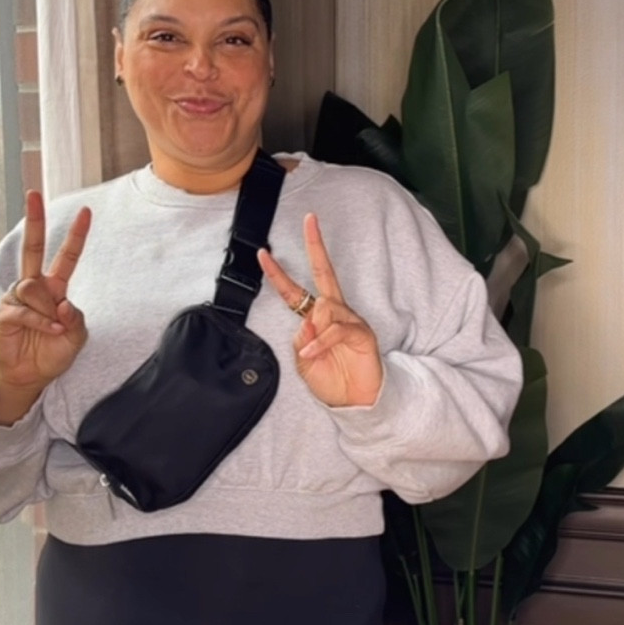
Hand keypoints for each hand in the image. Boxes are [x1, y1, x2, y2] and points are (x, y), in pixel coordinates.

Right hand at [0, 192, 91, 421]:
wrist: (30, 377)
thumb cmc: (52, 353)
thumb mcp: (76, 338)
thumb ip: (76, 319)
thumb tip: (63, 302)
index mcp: (54, 288)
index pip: (66, 257)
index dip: (76, 236)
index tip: (87, 211)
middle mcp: (34, 287)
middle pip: (33, 247)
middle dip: (34, 219)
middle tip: (33, 193)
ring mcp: (16, 297)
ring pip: (34, 287)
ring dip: (48, 310)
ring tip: (53, 328)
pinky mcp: (4, 312)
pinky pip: (25, 309)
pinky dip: (41, 321)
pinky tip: (49, 330)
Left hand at [258, 213, 383, 408]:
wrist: (355, 403)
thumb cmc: (331, 382)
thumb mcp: (304, 363)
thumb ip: (300, 341)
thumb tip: (305, 321)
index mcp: (315, 319)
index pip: (293, 291)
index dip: (277, 274)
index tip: (262, 254)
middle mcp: (334, 312)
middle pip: (324, 271)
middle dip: (316, 245)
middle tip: (310, 220)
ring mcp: (349, 320)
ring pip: (324, 306)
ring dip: (314, 329)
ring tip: (314, 352)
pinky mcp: (362, 333)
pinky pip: (336, 328)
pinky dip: (321, 341)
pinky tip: (313, 352)